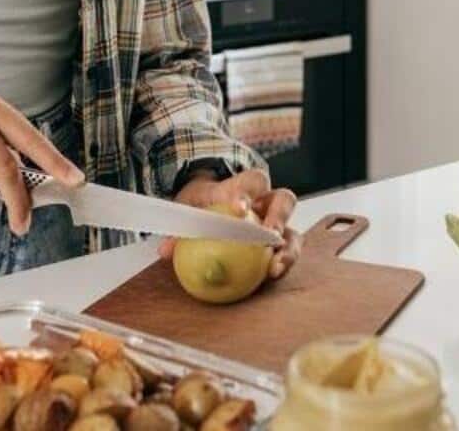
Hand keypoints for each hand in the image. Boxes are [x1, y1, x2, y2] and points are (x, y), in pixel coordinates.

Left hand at [158, 168, 302, 279]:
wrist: (213, 202)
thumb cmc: (201, 204)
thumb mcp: (188, 209)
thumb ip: (180, 228)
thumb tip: (165, 250)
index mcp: (244, 186)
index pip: (251, 182)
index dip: (247, 193)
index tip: (238, 208)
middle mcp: (267, 201)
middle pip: (284, 200)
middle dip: (280, 216)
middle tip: (269, 236)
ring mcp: (277, 223)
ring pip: (293, 230)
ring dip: (288, 249)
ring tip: (275, 267)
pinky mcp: (280, 244)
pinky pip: (287, 253)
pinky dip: (283, 263)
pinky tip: (271, 277)